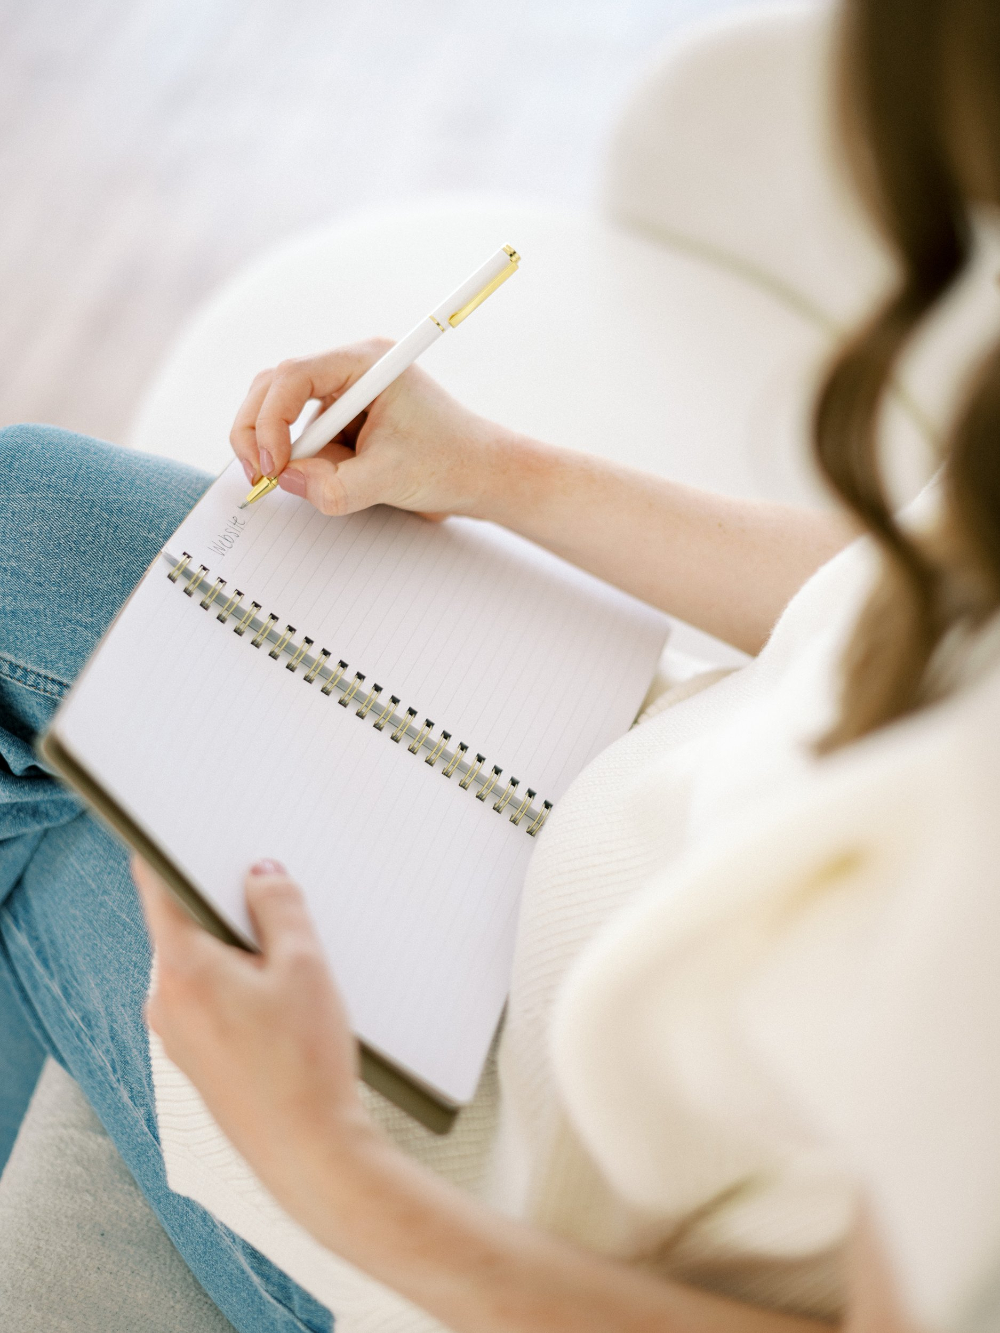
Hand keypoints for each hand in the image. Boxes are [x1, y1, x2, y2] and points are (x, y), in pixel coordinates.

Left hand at [133, 857, 377, 1220]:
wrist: (311, 1154)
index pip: (157, 888)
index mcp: (181, 970)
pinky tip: (286, 999)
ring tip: (294, 960)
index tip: (194, 829)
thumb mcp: (305, 966)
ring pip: (202, 963)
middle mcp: (166, 1001)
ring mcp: (178, 1034)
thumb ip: (279, 906)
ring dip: (241, 948)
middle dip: (228, 905)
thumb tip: (260, 873)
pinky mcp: (198, 1057)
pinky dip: (242, 984)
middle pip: (186, 924)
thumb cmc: (306, 1065)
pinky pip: (211, 998)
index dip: (174, 850)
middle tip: (276, 895)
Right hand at [229, 340, 520, 519]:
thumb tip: (284, 480)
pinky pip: (305, 441)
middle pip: (274, 387)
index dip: (272, 420)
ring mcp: (344, 397)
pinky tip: (339, 479)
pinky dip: (304, 464)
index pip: (293, 376)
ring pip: (283, 415)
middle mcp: (350, 371)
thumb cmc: (451, 463)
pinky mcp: (343, 423)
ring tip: (315, 481)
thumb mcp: (389, 479)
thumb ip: (333, 485)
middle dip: (259, 432)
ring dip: (286, 452)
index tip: (273, 464)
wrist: (481, 477)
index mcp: (366, 363)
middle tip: (260, 476)